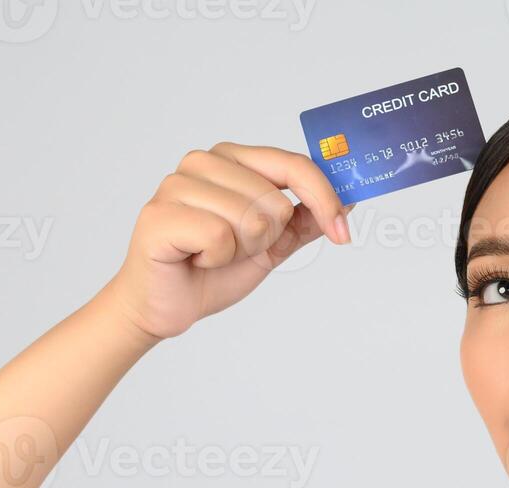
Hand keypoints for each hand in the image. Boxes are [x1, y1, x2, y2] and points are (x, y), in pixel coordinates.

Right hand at [101, 141, 352, 341]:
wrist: (166, 306)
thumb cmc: (210, 271)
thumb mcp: (271, 245)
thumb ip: (304, 220)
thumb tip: (348, 201)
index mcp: (232, 159)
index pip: (293, 164)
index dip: (324, 198)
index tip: (342, 232)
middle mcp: (203, 161)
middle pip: (274, 200)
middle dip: (264, 239)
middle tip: (232, 249)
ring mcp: (177, 184)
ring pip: (250, 218)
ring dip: (238, 251)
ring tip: (210, 254)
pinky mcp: (160, 214)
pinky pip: (220, 236)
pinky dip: (216, 259)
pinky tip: (194, 259)